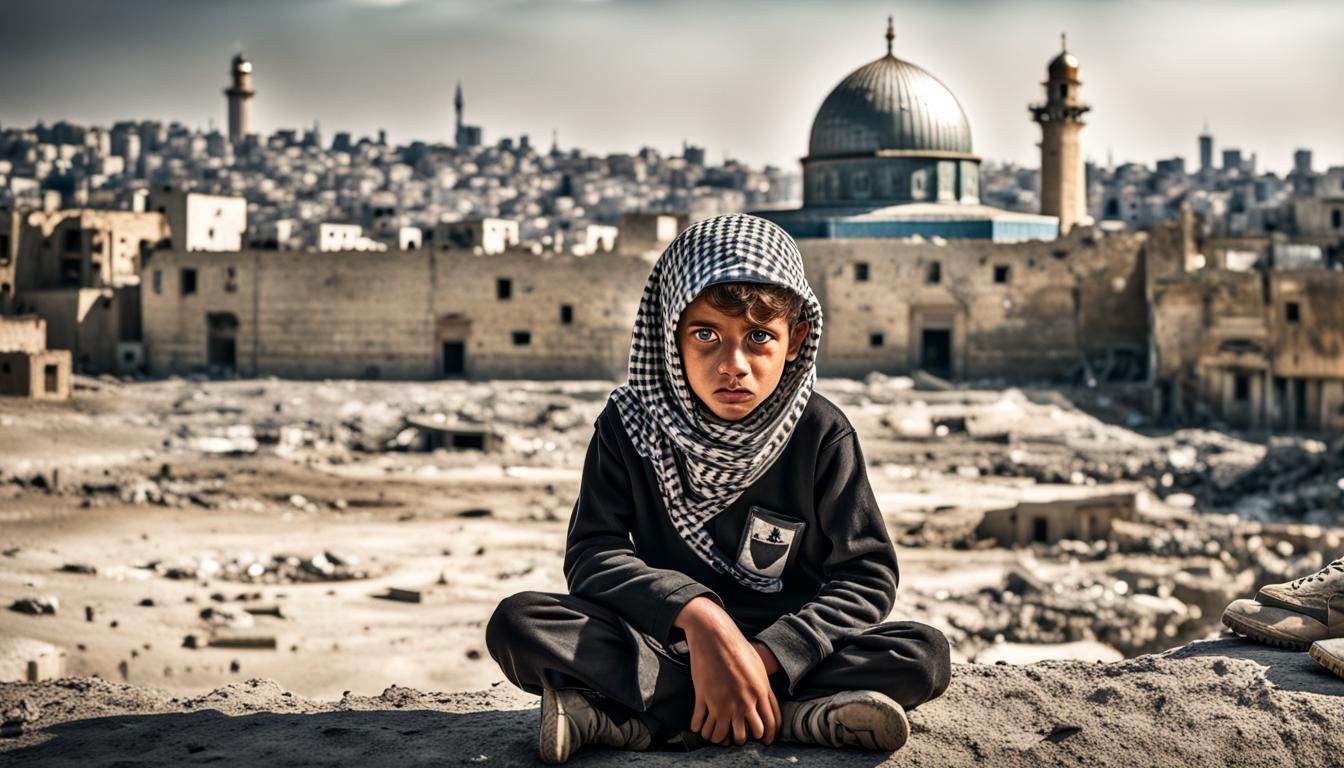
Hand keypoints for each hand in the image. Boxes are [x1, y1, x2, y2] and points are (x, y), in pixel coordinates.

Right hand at [673, 597, 779, 745]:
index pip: (769, 724)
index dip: (768, 736)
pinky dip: (699, 728)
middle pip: (746, 734)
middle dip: (741, 739)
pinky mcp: (704, 698)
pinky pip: (701, 724)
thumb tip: (767, 704)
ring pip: (721, 735)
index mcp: (759, 693)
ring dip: (718, 738)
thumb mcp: (759, 668)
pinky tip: (698, 727)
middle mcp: (743, 702)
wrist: (714, 636)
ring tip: (716, 735)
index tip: (764, 741)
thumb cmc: (737, 648)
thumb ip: (765, 689)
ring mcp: (722, 702)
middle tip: (736, 736)